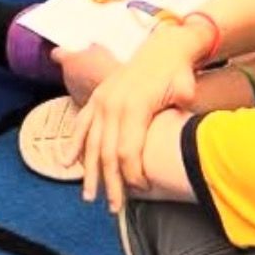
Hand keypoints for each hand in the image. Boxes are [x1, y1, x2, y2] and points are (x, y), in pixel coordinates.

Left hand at [56, 40, 117, 106]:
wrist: (113, 92)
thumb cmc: (105, 68)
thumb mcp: (100, 50)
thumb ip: (90, 49)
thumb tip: (92, 49)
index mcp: (68, 60)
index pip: (57, 54)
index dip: (62, 52)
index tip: (67, 51)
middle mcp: (67, 77)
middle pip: (67, 70)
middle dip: (77, 69)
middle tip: (90, 66)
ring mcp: (73, 92)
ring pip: (75, 84)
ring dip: (83, 82)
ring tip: (98, 79)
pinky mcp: (82, 104)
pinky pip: (83, 96)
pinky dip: (89, 94)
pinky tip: (101, 90)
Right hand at [70, 20, 202, 212]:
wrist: (164, 46)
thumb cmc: (178, 72)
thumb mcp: (185, 87)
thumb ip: (184, 102)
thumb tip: (187, 114)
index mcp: (133, 105)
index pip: (127, 151)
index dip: (133, 175)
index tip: (142, 191)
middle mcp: (112, 104)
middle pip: (107, 152)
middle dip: (111, 183)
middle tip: (114, 208)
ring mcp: (102, 100)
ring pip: (91, 142)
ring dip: (90, 171)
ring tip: (89, 196)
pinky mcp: (98, 96)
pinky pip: (82, 123)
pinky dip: (74, 143)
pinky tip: (67, 162)